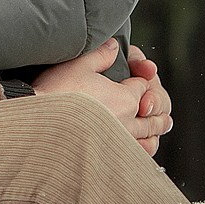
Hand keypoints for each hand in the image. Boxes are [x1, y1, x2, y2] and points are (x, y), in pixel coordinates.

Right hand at [30, 39, 169, 153]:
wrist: (40, 125)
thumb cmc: (57, 93)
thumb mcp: (78, 64)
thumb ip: (100, 55)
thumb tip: (114, 46)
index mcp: (125, 97)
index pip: (142, 86)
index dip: (142, 79)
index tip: (137, 78)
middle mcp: (128, 121)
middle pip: (151, 115)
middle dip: (157, 110)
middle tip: (164, 115)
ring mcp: (120, 141)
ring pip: (148, 139)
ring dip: (154, 133)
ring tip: (157, 133)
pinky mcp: (110, 156)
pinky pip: (135, 156)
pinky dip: (142, 152)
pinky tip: (139, 151)